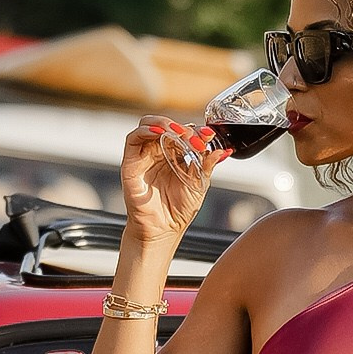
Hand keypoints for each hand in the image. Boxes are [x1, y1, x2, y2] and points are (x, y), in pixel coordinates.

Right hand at [120, 116, 215, 248]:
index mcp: (177, 155)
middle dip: (182, 127)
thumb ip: (208, 165)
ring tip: (178, 132)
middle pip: (167, 125)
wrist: (163, 230)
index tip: (209, 135)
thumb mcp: (199, 183)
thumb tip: (221, 150)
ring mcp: (145, 155)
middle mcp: (160, 152)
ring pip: (148, 125)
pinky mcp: (131, 162)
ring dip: (164, 123)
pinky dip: (145, 130)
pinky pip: (133, 138)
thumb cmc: (179, 209)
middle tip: (195, 138)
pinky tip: (159, 132)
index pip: (184, 132)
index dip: (197, 130)